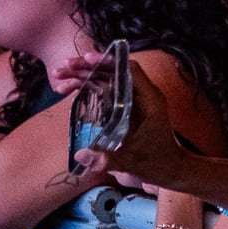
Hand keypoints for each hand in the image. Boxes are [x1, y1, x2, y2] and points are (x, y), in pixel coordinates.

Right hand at [57, 55, 184, 191]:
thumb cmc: (156, 162)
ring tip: (59, 78)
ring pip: (107, 80)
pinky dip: (86, 89)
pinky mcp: (123, 109)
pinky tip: (67, 90)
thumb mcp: (132, 163)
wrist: (168, 169)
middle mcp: (141, 96)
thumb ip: (108, 159)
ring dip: (84, 76)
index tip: (86, 59)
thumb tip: (80, 155)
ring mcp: (131, 101)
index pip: (130, 70)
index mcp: (149, 100)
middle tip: (62, 68)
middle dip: (88, 68)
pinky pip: (104, 92)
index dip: (109, 61)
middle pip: (114, 72)